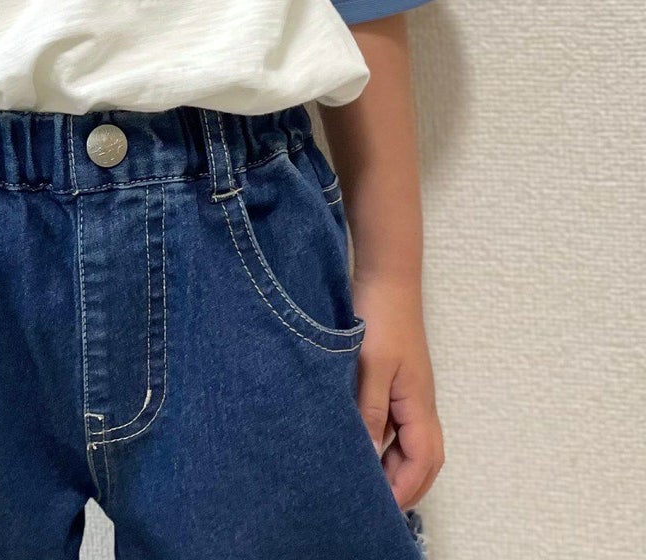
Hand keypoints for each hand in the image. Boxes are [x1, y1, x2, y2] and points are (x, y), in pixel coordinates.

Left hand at [351, 274, 444, 510]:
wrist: (385, 275)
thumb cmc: (381, 317)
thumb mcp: (370, 366)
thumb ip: (368, 410)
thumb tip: (363, 454)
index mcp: (418, 403)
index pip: (422, 460)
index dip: (404, 487)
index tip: (378, 507)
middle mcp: (419, 403)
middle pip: (423, 459)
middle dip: (404, 486)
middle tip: (372, 505)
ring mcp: (410, 392)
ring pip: (410, 443)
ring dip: (393, 466)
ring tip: (363, 482)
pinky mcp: (397, 380)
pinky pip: (398, 425)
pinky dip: (384, 443)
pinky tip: (360, 444)